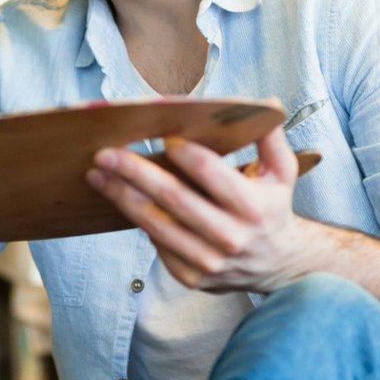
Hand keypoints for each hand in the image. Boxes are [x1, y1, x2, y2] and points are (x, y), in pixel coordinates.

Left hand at [85, 126, 309, 292]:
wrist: (278, 266)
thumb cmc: (272, 208)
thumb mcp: (282, 173)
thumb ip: (270, 138)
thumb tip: (265, 103)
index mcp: (253, 207)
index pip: (212, 174)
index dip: (186, 154)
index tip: (163, 137)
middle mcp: (231, 237)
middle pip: (174, 199)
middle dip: (135, 173)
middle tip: (106, 153)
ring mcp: (209, 261)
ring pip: (157, 225)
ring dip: (122, 197)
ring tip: (97, 175)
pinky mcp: (191, 276)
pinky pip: (156, 245)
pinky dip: (137, 220)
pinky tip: (119, 199)